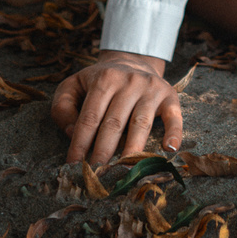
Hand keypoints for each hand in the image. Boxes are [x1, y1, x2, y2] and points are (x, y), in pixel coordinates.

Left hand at [50, 50, 181, 164]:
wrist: (133, 61)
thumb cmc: (99, 82)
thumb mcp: (73, 86)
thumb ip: (63, 107)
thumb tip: (72, 132)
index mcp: (104, 79)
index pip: (90, 117)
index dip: (80, 143)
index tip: (74, 165)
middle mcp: (129, 82)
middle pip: (114, 123)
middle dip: (103, 151)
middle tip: (97, 175)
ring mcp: (151, 89)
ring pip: (140, 123)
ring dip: (132, 150)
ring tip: (124, 172)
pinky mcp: (169, 96)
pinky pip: (173, 116)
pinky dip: (174, 132)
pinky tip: (169, 149)